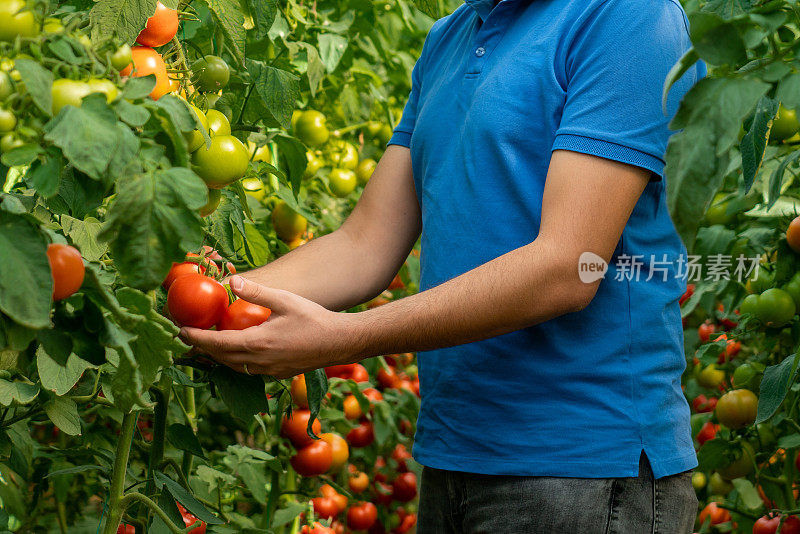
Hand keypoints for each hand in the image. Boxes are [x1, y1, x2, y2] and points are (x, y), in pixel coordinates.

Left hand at [179, 276, 356, 377]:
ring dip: (217, 357)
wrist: (340, 342)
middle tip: (186, 337)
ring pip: (233, 367)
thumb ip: (257, 292)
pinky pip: (248, 371)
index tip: (180, 331)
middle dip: (201, 349)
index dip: (196, 338)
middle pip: (220, 358)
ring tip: (205, 345)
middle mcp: (259, 362)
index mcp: (257, 343)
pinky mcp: (277, 375)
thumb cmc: (314, 318)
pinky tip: (235, 353)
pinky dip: (234, 362)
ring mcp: (268, 371)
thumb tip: (232, 280)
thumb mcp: (285, 300)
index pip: (216, 343)